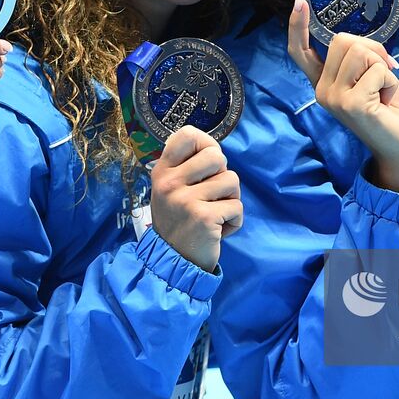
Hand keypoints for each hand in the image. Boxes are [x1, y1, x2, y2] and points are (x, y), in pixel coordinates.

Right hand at [150, 126, 242, 272]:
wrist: (172, 263)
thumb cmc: (179, 222)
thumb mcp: (171, 191)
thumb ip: (186, 168)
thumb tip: (214, 149)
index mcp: (162, 171)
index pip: (187, 135)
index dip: (206, 143)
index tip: (208, 162)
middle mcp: (170, 183)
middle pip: (217, 156)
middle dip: (223, 175)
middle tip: (212, 195)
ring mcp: (185, 200)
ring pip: (232, 180)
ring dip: (231, 199)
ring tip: (215, 214)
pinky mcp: (204, 217)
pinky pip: (236, 206)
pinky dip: (234, 221)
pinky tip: (218, 230)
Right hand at [288, 0, 398, 196]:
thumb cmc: (392, 110)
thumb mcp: (372, 75)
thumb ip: (358, 58)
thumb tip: (361, 44)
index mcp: (324, 83)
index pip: (301, 53)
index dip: (298, 27)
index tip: (298, 2)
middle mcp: (322, 91)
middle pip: (343, 40)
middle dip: (372, 49)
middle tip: (384, 73)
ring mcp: (334, 99)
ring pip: (360, 51)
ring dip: (382, 65)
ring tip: (384, 90)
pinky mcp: (351, 104)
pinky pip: (376, 69)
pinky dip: (389, 79)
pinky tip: (387, 100)